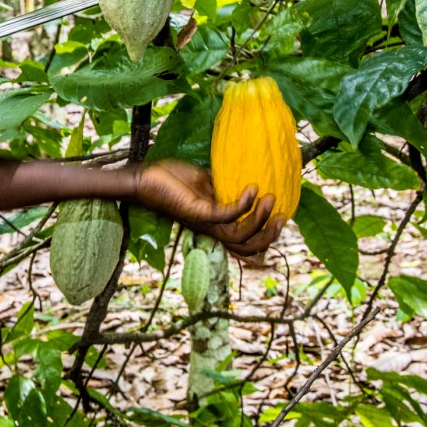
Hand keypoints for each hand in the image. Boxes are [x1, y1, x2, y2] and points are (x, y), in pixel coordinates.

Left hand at [132, 159, 286, 257]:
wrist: (144, 178)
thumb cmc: (170, 179)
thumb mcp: (203, 182)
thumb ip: (222, 186)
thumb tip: (241, 180)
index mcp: (215, 224)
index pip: (243, 242)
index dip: (265, 238)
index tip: (280, 218)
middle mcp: (211, 228)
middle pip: (246, 247)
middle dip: (268, 235)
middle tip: (281, 216)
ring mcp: (204, 223)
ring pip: (239, 236)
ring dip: (258, 219)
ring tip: (270, 198)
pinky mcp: (197, 212)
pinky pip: (225, 216)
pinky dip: (242, 205)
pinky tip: (252, 189)